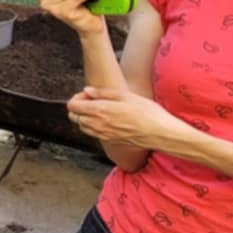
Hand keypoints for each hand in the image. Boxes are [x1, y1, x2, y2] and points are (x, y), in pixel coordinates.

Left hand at [66, 86, 180, 147]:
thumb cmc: (147, 112)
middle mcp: (97, 125)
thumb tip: (87, 90)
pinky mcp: (109, 141)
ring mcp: (103, 135)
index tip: (88, 94)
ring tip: (100, 110)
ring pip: (82, 126)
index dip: (77, 98)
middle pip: (74, 117)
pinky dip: (93, 126)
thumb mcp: (126, 96)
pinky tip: (107, 120)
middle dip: (78, 108)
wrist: (160, 134)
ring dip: (85, 117)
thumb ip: (103, 93)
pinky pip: (93, 134)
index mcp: (99, 111)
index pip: (72, 106)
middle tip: (93, 101)